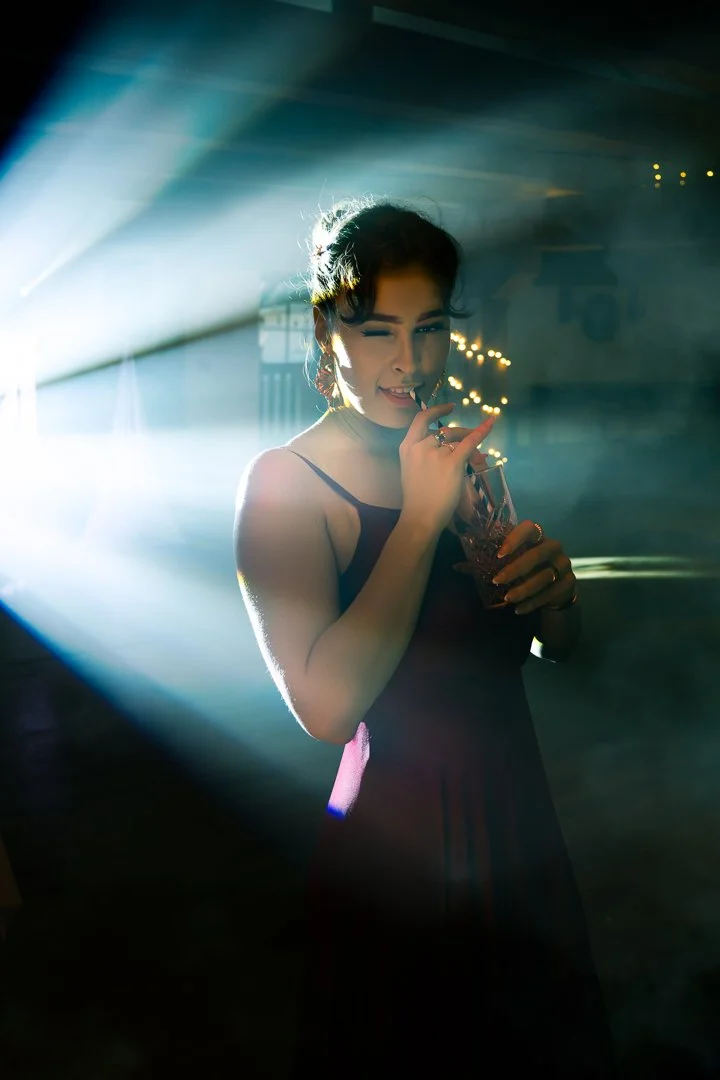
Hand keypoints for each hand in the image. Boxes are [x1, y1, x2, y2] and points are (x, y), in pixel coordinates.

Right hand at [399, 405, 495, 535]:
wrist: (420, 516)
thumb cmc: (417, 499)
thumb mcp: (412, 470)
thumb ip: (424, 455)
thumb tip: (449, 448)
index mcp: (407, 447)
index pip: (421, 420)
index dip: (436, 411)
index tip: (450, 408)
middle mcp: (420, 446)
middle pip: (446, 432)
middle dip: (461, 434)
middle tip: (471, 439)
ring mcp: (436, 453)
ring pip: (458, 440)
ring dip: (470, 444)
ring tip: (478, 457)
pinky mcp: (452, 463)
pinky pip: (470, 443)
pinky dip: (481, 432)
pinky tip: (491, 423)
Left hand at [490, 520, 576, 614]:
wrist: (554, 590)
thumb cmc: (526, 571)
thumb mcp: (509, 564)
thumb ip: (486, 564)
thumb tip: (457, 567)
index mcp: (537, 536)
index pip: (530, 527)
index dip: (515, 538)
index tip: (500, 554)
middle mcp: (553, 547)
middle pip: (537, 554)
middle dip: (515, 568)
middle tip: (497, 581)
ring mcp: (564, 564)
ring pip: (544, 576)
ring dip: (523, 589)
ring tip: (507, 599)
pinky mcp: (569, 583)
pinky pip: (550, 593)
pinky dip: (533, 602)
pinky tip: (518, 610)